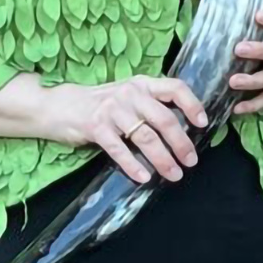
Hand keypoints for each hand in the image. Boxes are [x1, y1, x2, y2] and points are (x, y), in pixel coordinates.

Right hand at [47, 75, 208, 184]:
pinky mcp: (96, 127)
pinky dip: (133, 165)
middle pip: (164, 119)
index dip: (192, 105)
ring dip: (163, 159)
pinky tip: (144, 177)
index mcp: (143, 84)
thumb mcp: (129, 95)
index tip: (203, 124)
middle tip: (191, 161)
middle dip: (181, 143)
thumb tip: (183, 127)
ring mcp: (113, 110)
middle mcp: (130, 94)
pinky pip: (119, 149)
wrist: (59, 105)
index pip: (175, 88)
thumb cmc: (102, 104)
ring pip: (146, 137)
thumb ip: (152, 104)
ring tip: (174, 174)